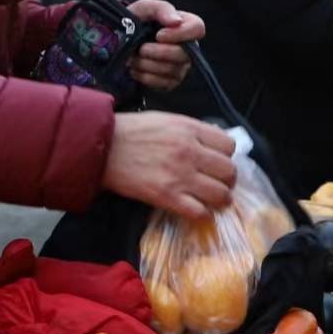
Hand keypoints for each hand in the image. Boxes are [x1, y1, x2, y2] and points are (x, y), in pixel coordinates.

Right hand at [103, 110, 237, 218]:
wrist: (103, 147)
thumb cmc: (133, 131)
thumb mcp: (167, 120)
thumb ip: (192, 131)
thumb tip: (213, 143)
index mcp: (190, 130)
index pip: (229, 146)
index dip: (226, 155)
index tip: (218, 161)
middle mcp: (190, 152)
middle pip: (229, 171)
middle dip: (228, 179)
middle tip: (219, 183)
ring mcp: (180, 176)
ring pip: (220, 194)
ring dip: (221, 199)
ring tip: (214, 200)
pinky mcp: (167, 197)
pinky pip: (199, 211)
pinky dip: (202, 213)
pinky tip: (197, 209)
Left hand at [126, 0, 205, 91]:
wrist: (122, 39)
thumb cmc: (138, 20)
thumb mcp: (145, 8)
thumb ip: (161, 9)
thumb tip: (176, 21)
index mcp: (186, 25)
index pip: (198, 29)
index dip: (180, 34)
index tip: (159, 35)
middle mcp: (188, 48)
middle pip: (183, 55)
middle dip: (157, 52)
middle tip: (141, 48)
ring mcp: (181, 67)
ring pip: (170, 70)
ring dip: (147, 64)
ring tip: (133, 58)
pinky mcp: (170, 82)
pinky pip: (162, 84)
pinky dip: (144, 76)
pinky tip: (135, 68)